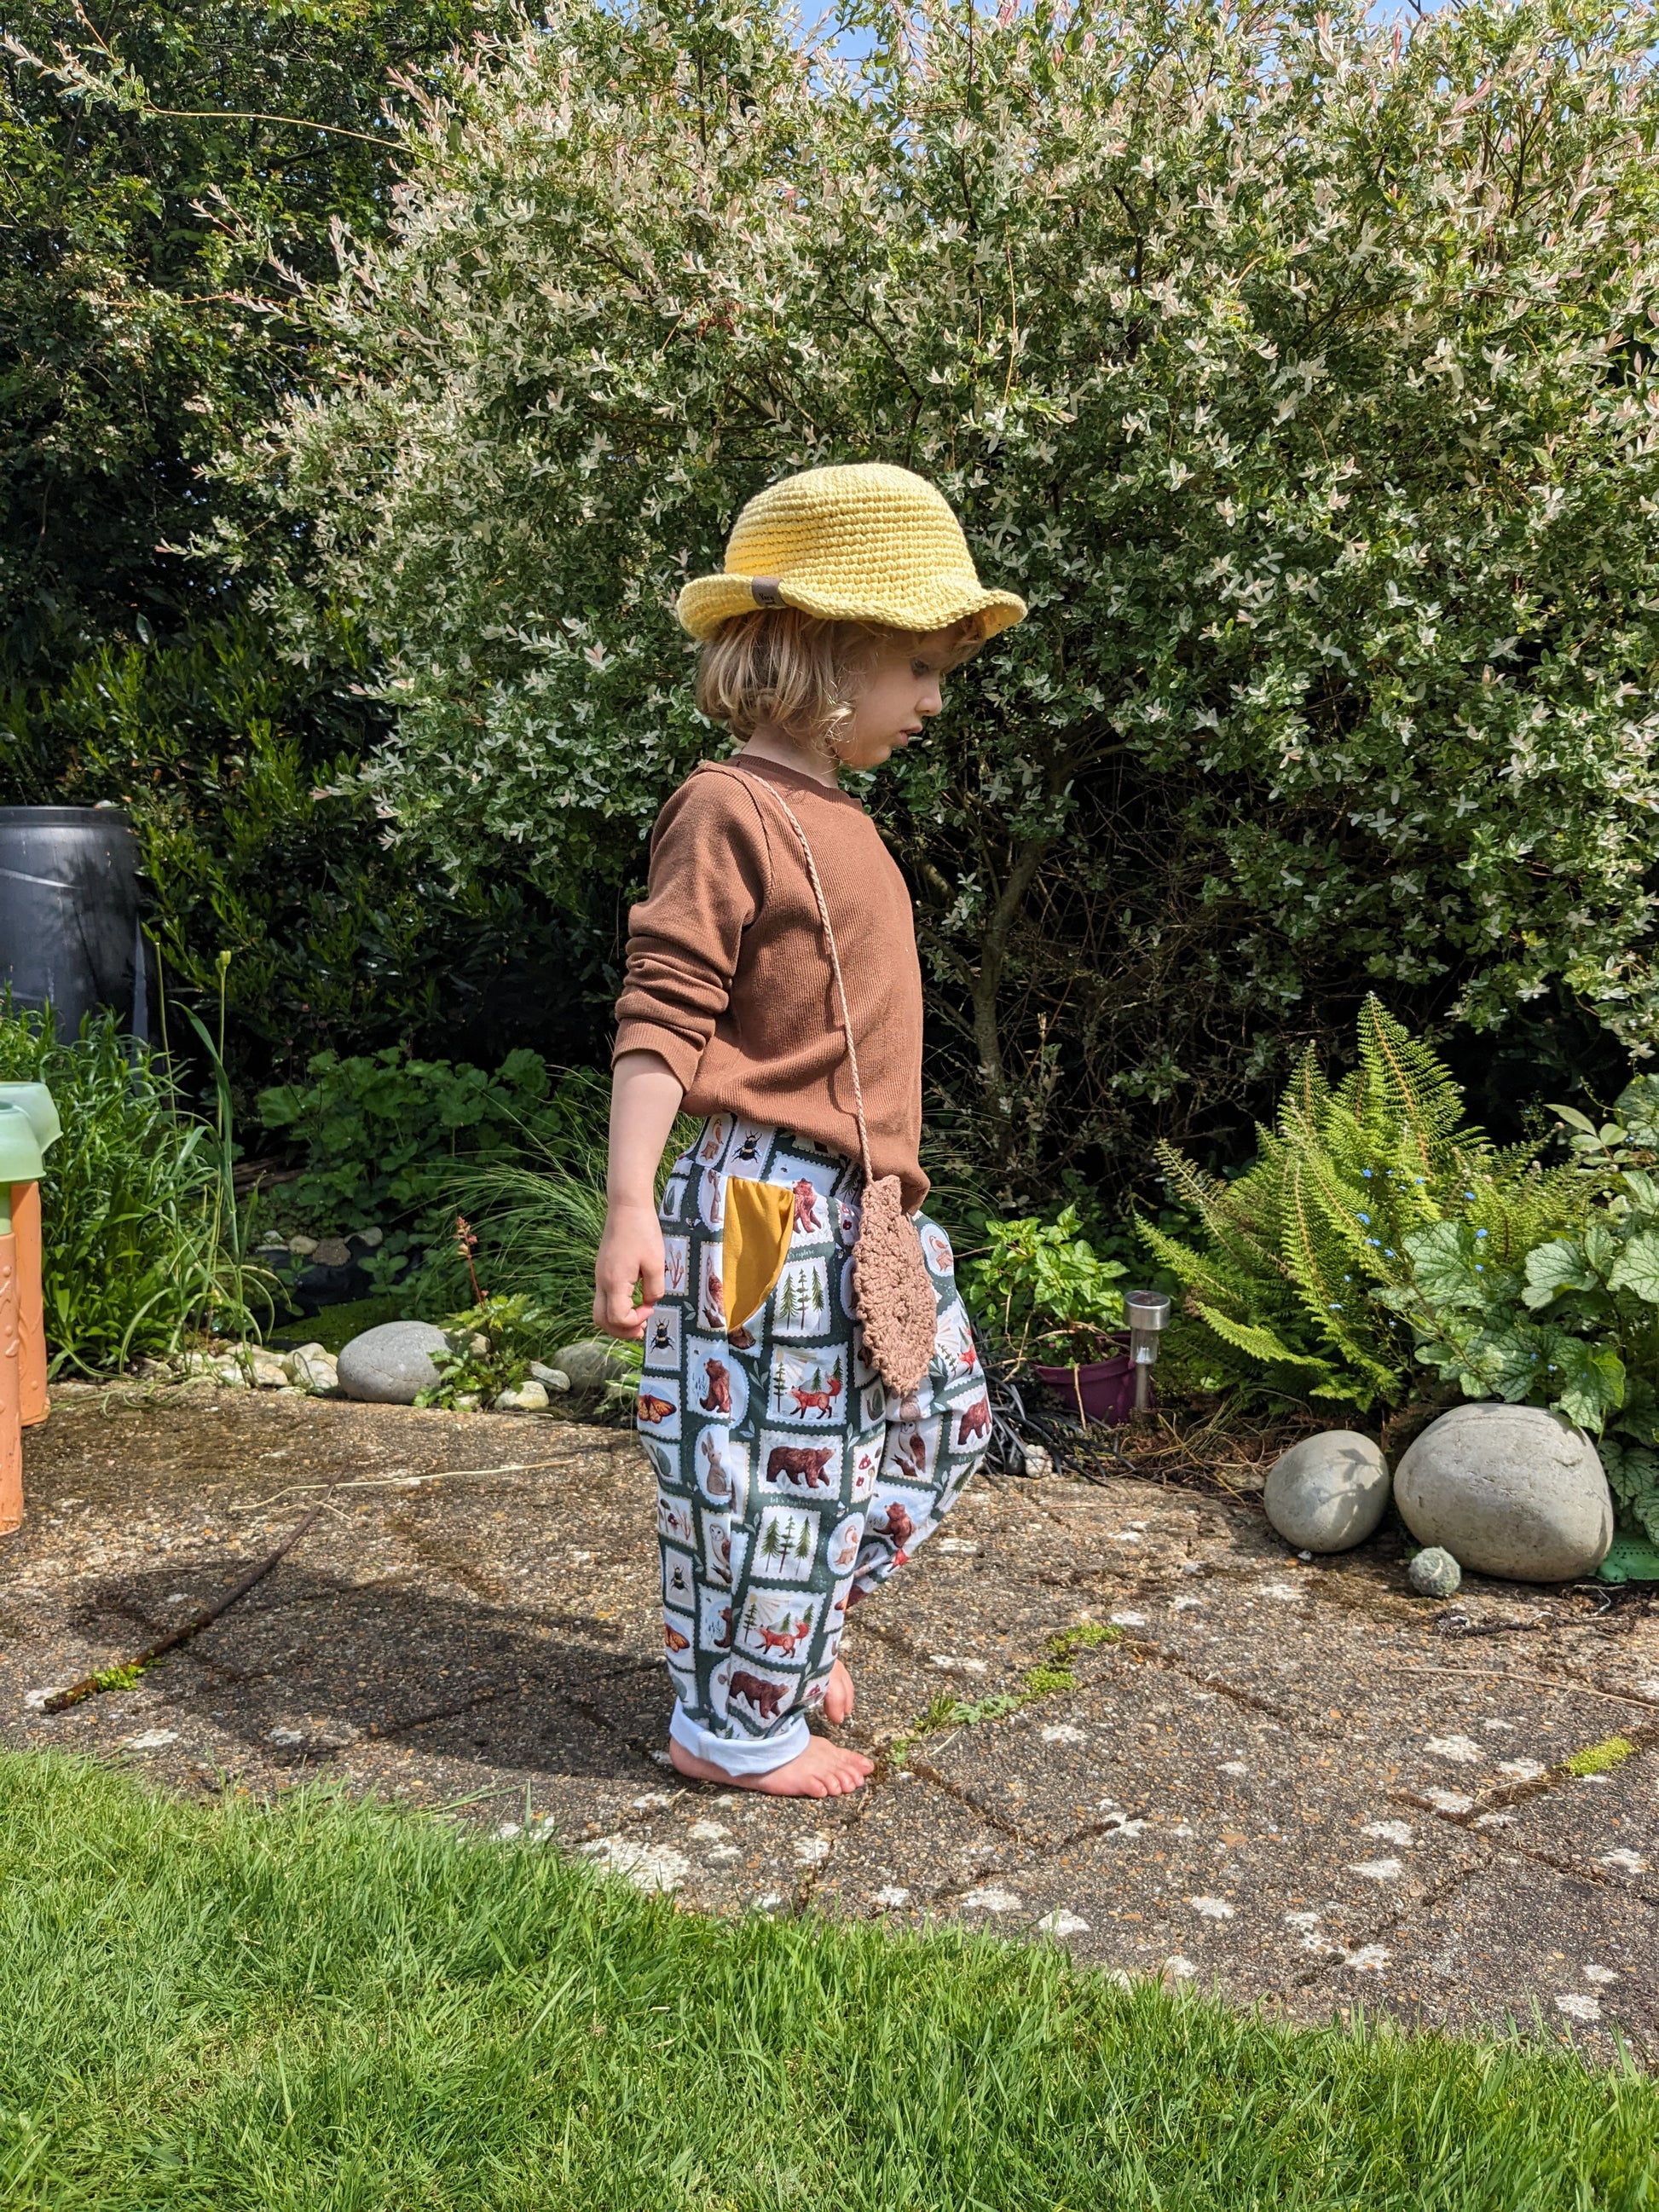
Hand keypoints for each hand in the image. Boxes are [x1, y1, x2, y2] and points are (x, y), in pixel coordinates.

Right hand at [594, 1201, 663, 1338]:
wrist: (626, 1207)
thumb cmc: (643, 1232)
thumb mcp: (656, 1263)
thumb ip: (655, 1289)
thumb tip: (650, 1302)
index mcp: (614, 1282)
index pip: (617, 1318)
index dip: (635, 1320)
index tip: (651, 1308)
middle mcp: (602, 1282)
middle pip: (601, 1320)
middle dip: (621, 1330)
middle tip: (641, 1329)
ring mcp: (600, 1276)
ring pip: (599, 1311)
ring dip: (617, 1321)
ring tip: (638, 1320)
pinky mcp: (603, 1271)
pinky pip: (604, 1298)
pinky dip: (615, 1308)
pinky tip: (633, 1303)